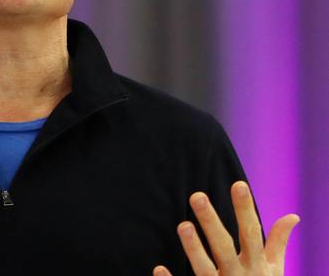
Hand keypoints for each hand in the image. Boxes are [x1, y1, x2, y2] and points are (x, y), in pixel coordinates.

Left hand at [153, 181, 298, 275]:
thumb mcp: (275, 271)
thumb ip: (278, 243)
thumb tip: (292, 216)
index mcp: (256, 265)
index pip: (251, 233)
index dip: (245, 209)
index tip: (238, 184)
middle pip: (223, 247)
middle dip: (211, 222)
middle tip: (196, 195)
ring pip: (204, 269)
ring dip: (193, 249)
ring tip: (182, 224)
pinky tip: (159, 269)